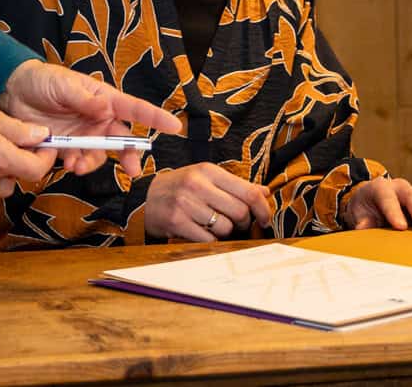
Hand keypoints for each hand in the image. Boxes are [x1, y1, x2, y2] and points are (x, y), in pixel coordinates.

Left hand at [0, 59, 181, 175]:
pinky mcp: (66, 147)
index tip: (174, 126)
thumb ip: (84, 99)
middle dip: (128, 156)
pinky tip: (67, 163)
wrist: (12, 93)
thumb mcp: (64, 85)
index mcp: (104, 99)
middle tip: (133, 170)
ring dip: (92, 163)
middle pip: (121, 141)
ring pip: (99, 155)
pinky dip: (76, 165)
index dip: (155, 118)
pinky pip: (78, 161)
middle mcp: (98, 119)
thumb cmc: (42, 80)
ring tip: (75, 165)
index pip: (134, 109)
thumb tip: (105, 108)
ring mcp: (83, 135)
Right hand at [144, 163, 273, 241]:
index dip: (262, 209)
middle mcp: (197, 184)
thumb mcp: (207, 178)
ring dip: (226, 233)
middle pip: (240, 212)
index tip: (265, 219)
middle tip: (237, 225)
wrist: (146, 197)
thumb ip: (236, 185)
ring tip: (216, 227)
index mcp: (208, 171)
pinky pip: (208, 239)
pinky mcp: (176, 221)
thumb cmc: (182, 187)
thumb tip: (265, 192)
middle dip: (244, 223)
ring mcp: (185, 203)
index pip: (248, 191)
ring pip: (225, 228)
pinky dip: (210, 240)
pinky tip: (203, 233)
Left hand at [340, 176, 411, 230]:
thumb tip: (363, 228)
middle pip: (411, 196)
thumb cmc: (365, 209)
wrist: (371, 201)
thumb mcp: (358, 214)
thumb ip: (362, 221)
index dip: (393, 212)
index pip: (387, 198)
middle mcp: (400, 187)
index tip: (400, 227)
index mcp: (380, 188)